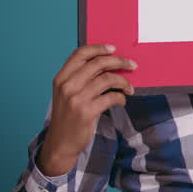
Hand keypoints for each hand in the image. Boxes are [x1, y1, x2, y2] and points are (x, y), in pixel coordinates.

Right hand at [39, 44, 135, 176]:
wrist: (60, 143)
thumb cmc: (67, 117)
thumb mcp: (66, 94)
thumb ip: (81, 78)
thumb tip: (107, 64)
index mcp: (61, 78)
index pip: (80, 54)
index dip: (98, 48)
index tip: (113, 49)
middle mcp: (67, 86)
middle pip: (98, 63)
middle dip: (119, 61)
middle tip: (131, 65)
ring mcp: (76, 99)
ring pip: (108, 79)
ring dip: (123, 82)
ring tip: (129, 88)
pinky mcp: (87, 112)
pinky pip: (111, 97)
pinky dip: (121, 97)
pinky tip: (122, 100)